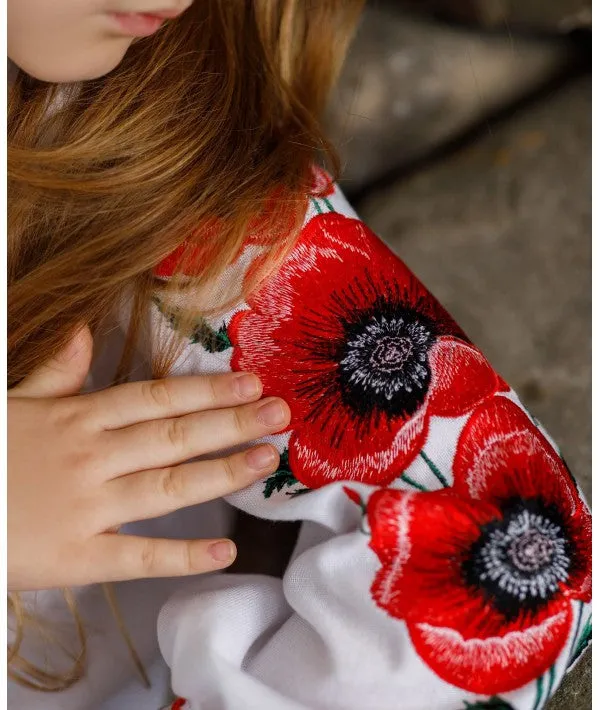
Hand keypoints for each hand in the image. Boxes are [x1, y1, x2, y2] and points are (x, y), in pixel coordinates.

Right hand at [8, 327, 289, 590]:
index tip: (251, 383)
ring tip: (266, 460)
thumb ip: (54, 370)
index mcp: (77, 419)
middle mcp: (90, 458)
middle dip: (231, 424)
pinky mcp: (75, 559)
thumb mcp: (12, 401)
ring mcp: (85, 508)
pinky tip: (225, 550)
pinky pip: (136, 558)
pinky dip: (181, 556)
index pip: (156, 398)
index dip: (207, 391)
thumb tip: (82, 329)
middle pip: (173, 436)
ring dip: (221, 472)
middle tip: (281, 414)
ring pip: (166, 487)